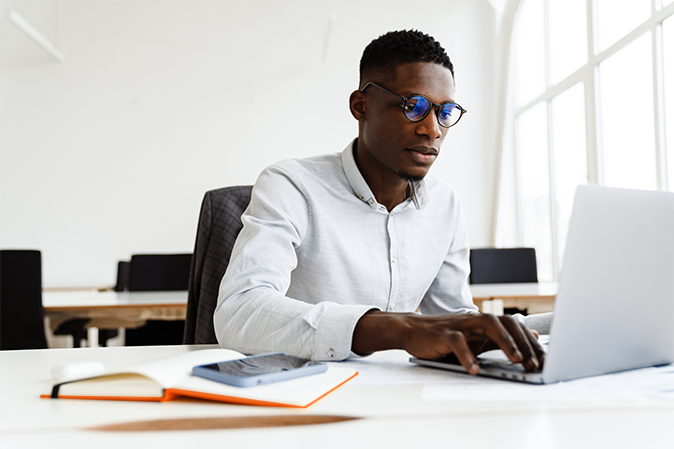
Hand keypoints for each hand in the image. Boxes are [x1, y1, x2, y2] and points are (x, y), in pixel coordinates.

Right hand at [352, 311, 544, 373]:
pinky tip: (475, 370)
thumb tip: (532, 335)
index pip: (515, 327)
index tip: (545, 361)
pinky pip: (458, 342)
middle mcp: (476, 321)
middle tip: (534, 364)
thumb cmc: (444, 338)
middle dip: (524, 343)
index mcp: (485, 323)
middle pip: (507, 323)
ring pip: (488, 325)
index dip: (532, 342)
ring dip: (505, 342)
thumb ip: (503, 338)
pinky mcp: (443, 334)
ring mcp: (460, 325)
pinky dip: (467, 356)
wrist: (412, 331)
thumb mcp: (477, 338)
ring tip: (516, 360)